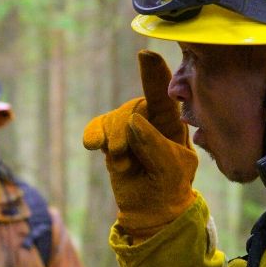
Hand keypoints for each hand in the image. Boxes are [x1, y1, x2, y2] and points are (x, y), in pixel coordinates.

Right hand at [82, 50, 197, 233]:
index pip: (164, 95)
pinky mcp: (111, 139)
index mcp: (173, 124)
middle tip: (119, 153)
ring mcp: (130, 129)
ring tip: (119, 161)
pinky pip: (98, 127)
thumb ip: (154, 144)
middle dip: (123, 128)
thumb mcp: (170, 169)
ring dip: (112, 137)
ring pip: (114, 118)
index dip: (155, 74)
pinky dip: (94, 134)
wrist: (151, 211)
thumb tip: (133, 120)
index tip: (146, 55)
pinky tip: (92, 145)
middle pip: (133, 107)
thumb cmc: (169, 188)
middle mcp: (152, 120)